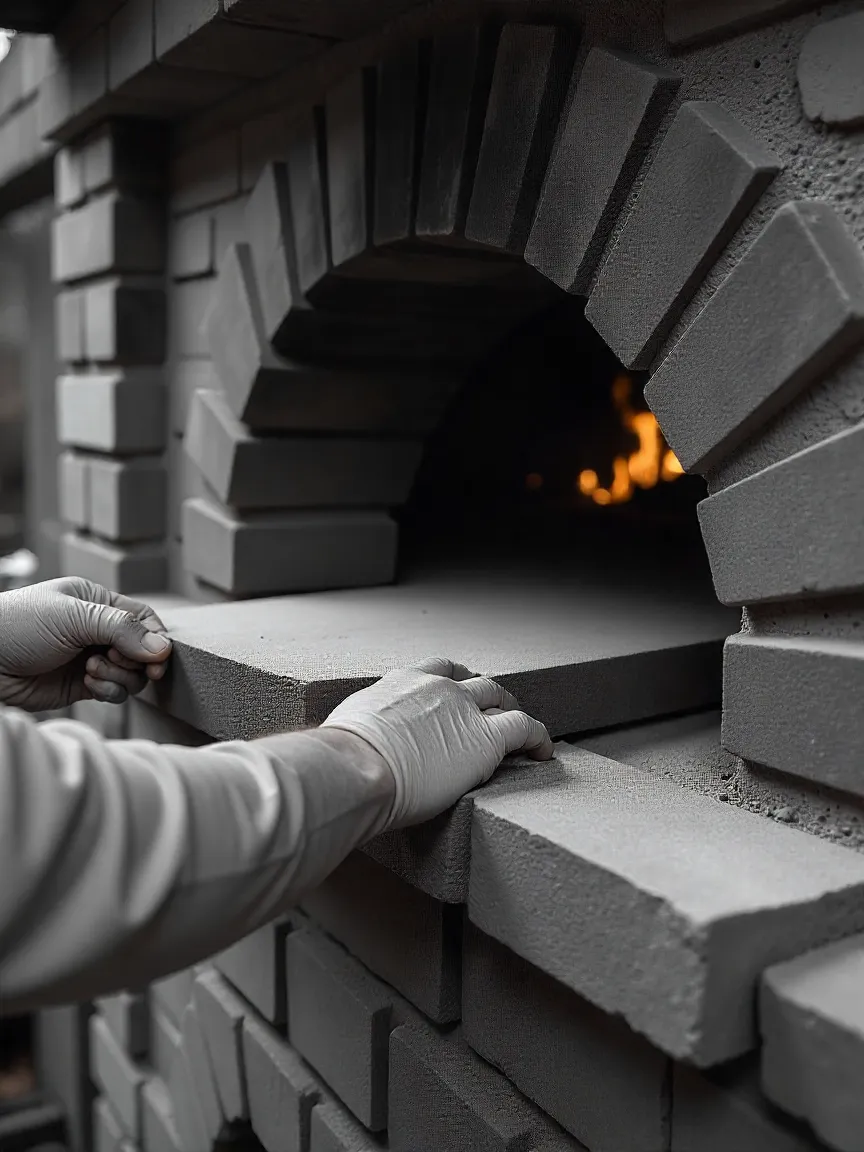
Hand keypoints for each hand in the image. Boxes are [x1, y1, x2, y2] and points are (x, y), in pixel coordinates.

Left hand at [0, 577, 172, 711]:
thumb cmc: (18, 626)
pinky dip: (109, 691)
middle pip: (142, 649)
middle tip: (112, 659)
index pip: (143, 618)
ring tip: (91, 671)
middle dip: (134, 659)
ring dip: (119, 676)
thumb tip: (164, 648)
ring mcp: (90, 659)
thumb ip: (121, 630)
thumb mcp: (74, 617)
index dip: (156, 638)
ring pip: (132, 673)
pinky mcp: (82, 686)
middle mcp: (96, 630)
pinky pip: (114, 691)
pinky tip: (88, 685)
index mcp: (96, 602)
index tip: (159, 659)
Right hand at [321, 657, 553, 828]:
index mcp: (402, 681)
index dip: (455, 681)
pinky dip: (538, 737)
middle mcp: (437, 688)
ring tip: (521, 730)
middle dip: (488, 695)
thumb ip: (360, 730)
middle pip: (475, 681)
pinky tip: (543, 752)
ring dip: (513, 710)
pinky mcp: (486, 739)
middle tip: (496, 710)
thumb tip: (346, 751)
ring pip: (501, 698)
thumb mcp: (347, 728)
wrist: (356, 767)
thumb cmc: (340, 759)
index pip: (438, 671)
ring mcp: (463, 710)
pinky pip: (524, 729)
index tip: (459, 691)